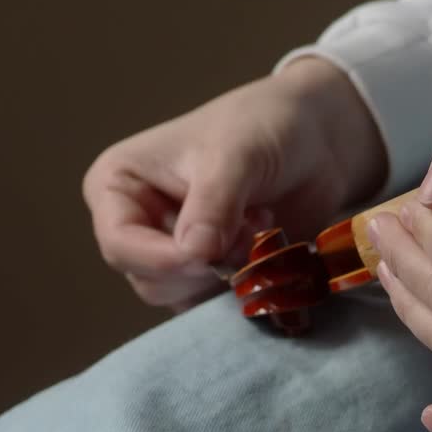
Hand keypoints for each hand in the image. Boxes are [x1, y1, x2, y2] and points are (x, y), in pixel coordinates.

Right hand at [82, 57, 384, 310]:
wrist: (314, 138)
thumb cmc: (263, 127)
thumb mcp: (235, 156)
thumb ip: (214, 205)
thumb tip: (196, 255)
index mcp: (117, 186)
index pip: (119, 244)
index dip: (162, 259)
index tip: (211, 253)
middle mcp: (138, 224)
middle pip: (150, 280)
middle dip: (204, 267)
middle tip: (249, 226)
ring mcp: (174, 251)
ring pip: (185, 297)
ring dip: (231, 274)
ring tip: (260, 226)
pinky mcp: (211, 272)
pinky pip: (218, 304)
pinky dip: (247, 284)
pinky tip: (268, 244)